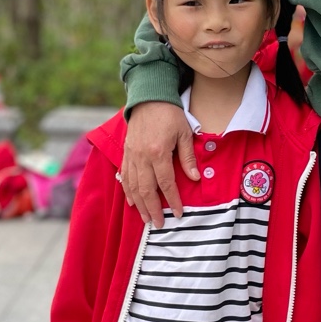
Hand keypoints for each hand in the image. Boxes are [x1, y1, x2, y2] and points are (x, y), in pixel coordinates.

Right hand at [122, 101, 198, 224]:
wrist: (149, 96)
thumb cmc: (170, 113)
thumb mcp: (184, 133)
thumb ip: (188, 157)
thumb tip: (195, 178)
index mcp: (158, 152)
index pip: (166, 183)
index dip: (173, 200)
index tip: (179, 213)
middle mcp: (141, 157)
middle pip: (146, 190)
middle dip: (152, 209)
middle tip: (159, 224)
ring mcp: (131, 155)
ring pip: (133, 186)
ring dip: (139, 204)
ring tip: (146, 218)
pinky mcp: (126, 152)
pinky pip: (125, 176)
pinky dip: (128, 191)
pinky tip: (132, 202)